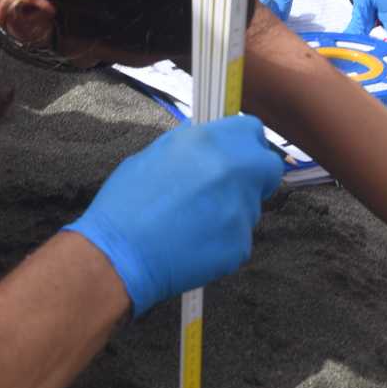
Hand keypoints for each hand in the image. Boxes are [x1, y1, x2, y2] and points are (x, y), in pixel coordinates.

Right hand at [65, 114, 282, 315]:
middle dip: (255, 175)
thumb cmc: (126, 206)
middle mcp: (231, 171)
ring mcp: (239, 210)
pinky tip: (193, 242)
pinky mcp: (240, 245)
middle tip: (229, 188)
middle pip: (269, 167)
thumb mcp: (154, 155)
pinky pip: (240, 237)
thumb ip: (192, 144)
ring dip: (233, 210)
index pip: (252, 131)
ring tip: (193, 221)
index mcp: (209, 141)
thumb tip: (211, 136)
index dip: (246, 143)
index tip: (238, 153)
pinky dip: (222, 240)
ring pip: (252, 205)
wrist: (117, 256)